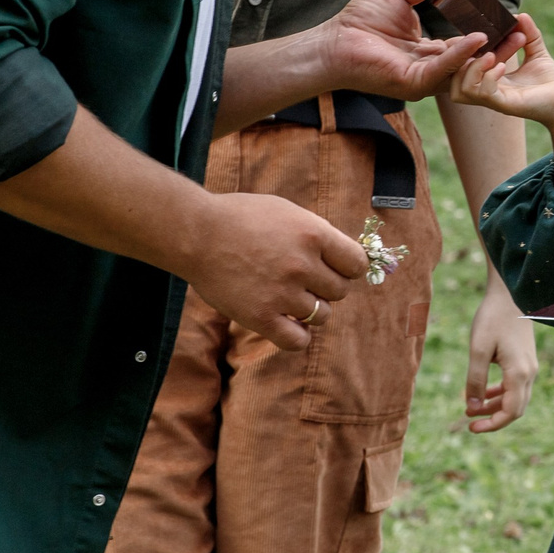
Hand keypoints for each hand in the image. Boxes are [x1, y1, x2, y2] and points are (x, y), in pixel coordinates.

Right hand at [179, 191, 369, 350]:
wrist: (196, 233)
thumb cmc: (241, 217)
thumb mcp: (288, 212)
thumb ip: (317, 234)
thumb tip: (344, 257)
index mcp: (313, 234)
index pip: (357, 264)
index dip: (349, 268)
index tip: (336, 268)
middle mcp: (303, 265)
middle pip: (341, 291)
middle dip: (326, 287)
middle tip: (304, 281)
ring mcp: (282, 293)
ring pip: (322, 315)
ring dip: (311, 310)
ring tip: (289, 298)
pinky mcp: (261, 317)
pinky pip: (297, 340)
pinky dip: (298, 336)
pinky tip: (288, 324)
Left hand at [310, 0, 492, 101]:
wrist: (334, 40)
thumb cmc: (361, 19)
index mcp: (430, 53)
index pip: (467, 46)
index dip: (488, 34)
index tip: (508, 21)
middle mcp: (431, 70)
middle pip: (472, 62)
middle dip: (498, 50)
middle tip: (521, 35)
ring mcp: (424, 79)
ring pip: (464, 70)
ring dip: (487, 55)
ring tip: (510, 38)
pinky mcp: (413, 83)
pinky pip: (443, 69)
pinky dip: (461, 55)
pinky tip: (477, 40)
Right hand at [448, 15, 553, 126]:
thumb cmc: (552, 83)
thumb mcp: (537, 54)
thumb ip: (529, 35)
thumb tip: (520, 15)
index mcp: (490, 79)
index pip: (461, 67)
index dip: (462, 51)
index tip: (477, 33)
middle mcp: (488, 91)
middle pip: (452, 81)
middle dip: (459, 60)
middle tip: (480, 44)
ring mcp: (495, 99)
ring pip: (460, 90)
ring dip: (472, 70)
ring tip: (491, 56)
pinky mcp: (506, 105)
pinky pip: (484, 94)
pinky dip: (489, 77)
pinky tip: (502, 66)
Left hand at [463, 272, 537, 432]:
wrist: (509, 295)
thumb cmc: (492, 319)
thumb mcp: (478, 350)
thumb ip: (475, 381)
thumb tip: (473, 409)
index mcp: (519, 373)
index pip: (510, 412)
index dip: (492, 425)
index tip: (471, 428)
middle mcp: (529, 373)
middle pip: (515, 409)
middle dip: (492, 419)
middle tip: (469, 423)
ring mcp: (529, 367)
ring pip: (515, 398)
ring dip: (494, 407)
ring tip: (471, 409)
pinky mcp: (525, 360)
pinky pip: (515, 386)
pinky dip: (500, 394)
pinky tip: (483, 392)